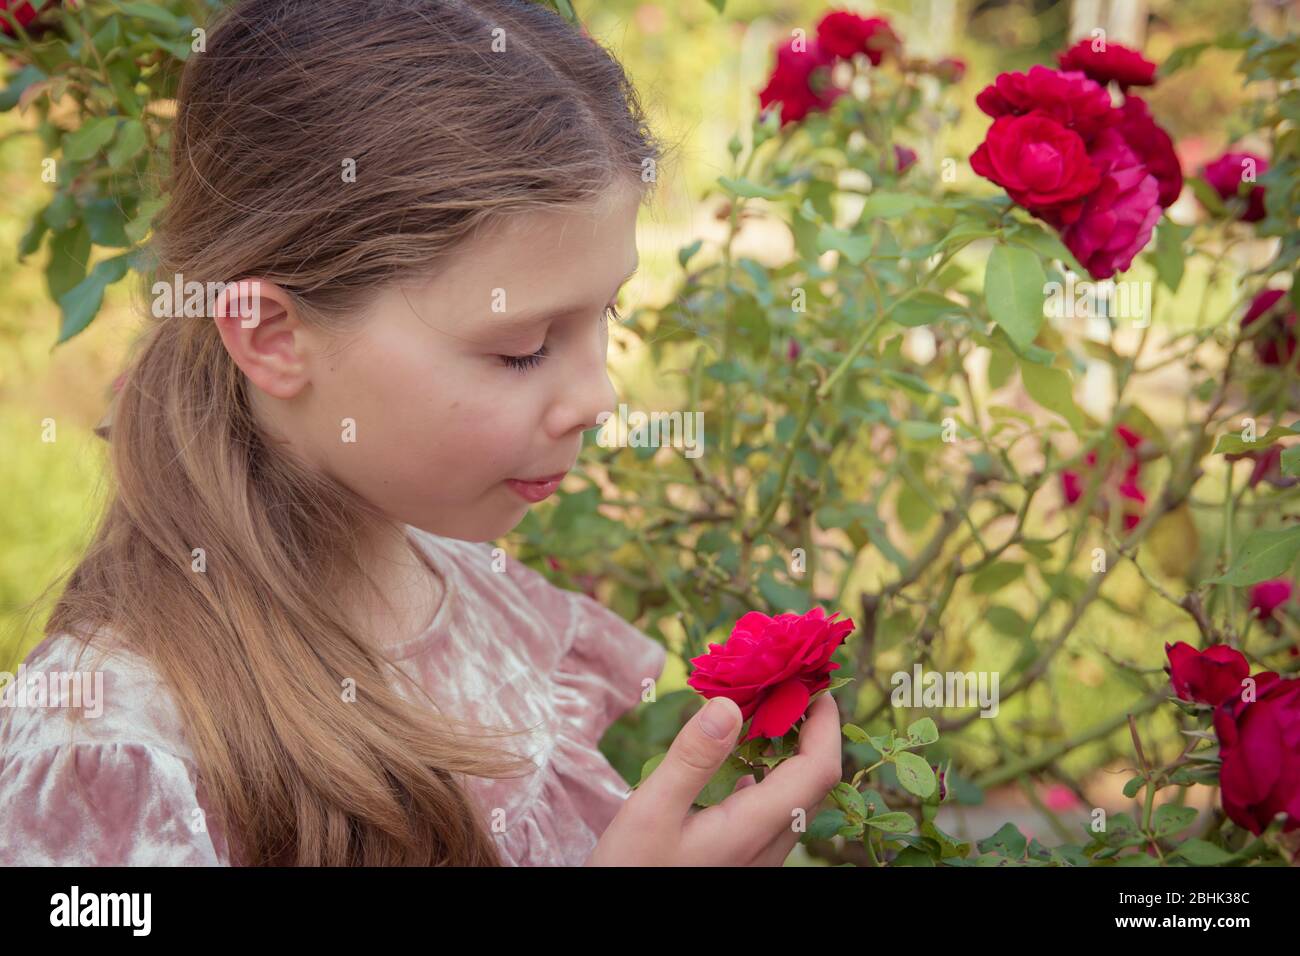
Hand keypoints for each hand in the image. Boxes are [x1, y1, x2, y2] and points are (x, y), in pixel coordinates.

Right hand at [584, 692, 842, 865]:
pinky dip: (768, 777)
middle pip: (813, 782)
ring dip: (790, 753)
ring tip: (765, 715)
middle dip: (811, 729)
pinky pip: (772, 814)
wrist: (620, 929)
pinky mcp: (742, 862)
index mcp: (753, 828)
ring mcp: (758, 859)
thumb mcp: (651, 810)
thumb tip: (730, 704)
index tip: (815, 683)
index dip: (826, 723)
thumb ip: (693, 757)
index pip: (819, 769)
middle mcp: (768, 847)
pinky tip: (740, 765)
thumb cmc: (630, 871)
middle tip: (788, 688)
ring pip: (794, 798)